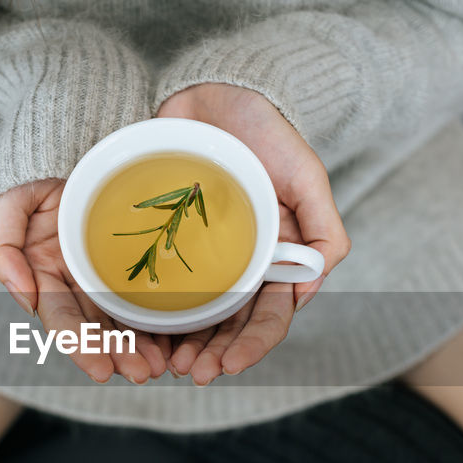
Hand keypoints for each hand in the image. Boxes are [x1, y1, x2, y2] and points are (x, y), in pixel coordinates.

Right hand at [0, 178, 172, 382]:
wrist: (65, 150)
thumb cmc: (29, 180)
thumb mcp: (6, 208)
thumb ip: (1, 252)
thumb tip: (26, 303)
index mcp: (43, 280)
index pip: (63, 322)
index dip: (81, 349)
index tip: (101, 371)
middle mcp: (74, 286)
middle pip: (98, 330)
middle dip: (119, 356)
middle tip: (144, 374)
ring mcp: (103, 278)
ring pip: (124, 321)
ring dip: (141, 348)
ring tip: (163, 366)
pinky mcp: (130, 267)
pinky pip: (147, 298)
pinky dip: (159, 322)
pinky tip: (176, 340)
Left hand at [156, 83, 349, 383]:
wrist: (215, 89)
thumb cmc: (267, 131)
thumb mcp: (306, 174)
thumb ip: (324, 229)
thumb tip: (311, 288)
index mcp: (277, 259)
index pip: (269, 317)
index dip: (252, 347)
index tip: (227, 366)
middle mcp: (241, 264)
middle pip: (230, 326)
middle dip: (213, 355)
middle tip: (188, 373)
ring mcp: (204, 255)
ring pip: (195, 315)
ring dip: (183, 345)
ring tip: (163, 363)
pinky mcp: (168, 239)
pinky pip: (160, 284)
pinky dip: (152, 313)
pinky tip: (138, 332)